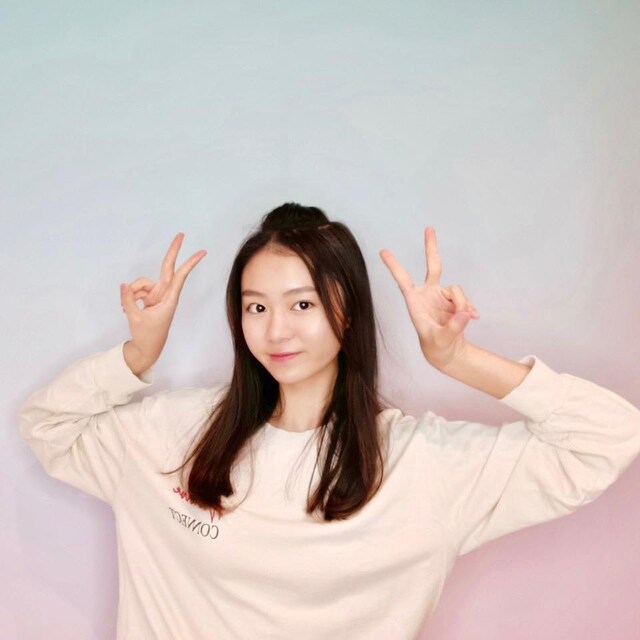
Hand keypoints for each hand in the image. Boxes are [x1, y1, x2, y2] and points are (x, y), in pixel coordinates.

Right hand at [120, 232, 206, 369]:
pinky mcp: (149, 298)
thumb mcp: (135, 318)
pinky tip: (125, 308)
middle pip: (167, 268)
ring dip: (132, 292)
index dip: (189, 263)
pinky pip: (136, 290)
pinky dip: (129, 296)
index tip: (202, 252)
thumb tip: (124, 285)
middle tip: (181, 234)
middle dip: (173, 251)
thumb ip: (128, 300)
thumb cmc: (147, 335)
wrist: (146, 348)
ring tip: (126, 308)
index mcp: (168, 299)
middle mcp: (164, 294)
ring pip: (142, 282)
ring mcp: (156, 295)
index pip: (179, 276)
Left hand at [379, 226, 478, 369]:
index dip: (394, 266)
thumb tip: (466, 313)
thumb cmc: (437, 346)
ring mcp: (442, 295)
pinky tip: (474, 318)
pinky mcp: (454, 300)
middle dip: (431, 247)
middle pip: (433, 266)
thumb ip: (454, 327)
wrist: (447, 351)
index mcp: (415, 302)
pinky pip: (465, 298)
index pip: (403, 280)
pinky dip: (470, 308)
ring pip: (457, 289)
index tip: (382, 251)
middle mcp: (428, 294)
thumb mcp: (442, 339)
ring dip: (463, 303)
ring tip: (464, 320)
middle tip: (429, 228)